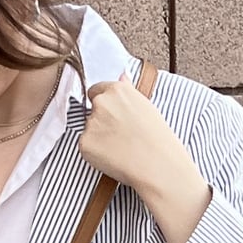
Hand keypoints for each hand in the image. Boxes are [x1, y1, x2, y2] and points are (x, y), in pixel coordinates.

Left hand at [80, 76, 212, 242]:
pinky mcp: (84, 143)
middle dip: (101, 121)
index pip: (96, 90)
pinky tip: (113, 158)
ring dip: (99, 137)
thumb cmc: (158, 139)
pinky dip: (95, 153)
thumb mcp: (147, 107)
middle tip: (121, 136)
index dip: (105, 105)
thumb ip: (128, 91)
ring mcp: (90, 123)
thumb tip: (121, 76)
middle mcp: (101, 103)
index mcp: (116, 90)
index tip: (114, 116)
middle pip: (91, 110)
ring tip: (121, 148)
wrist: (158, 166)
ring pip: (89, 129)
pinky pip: (86, 146)